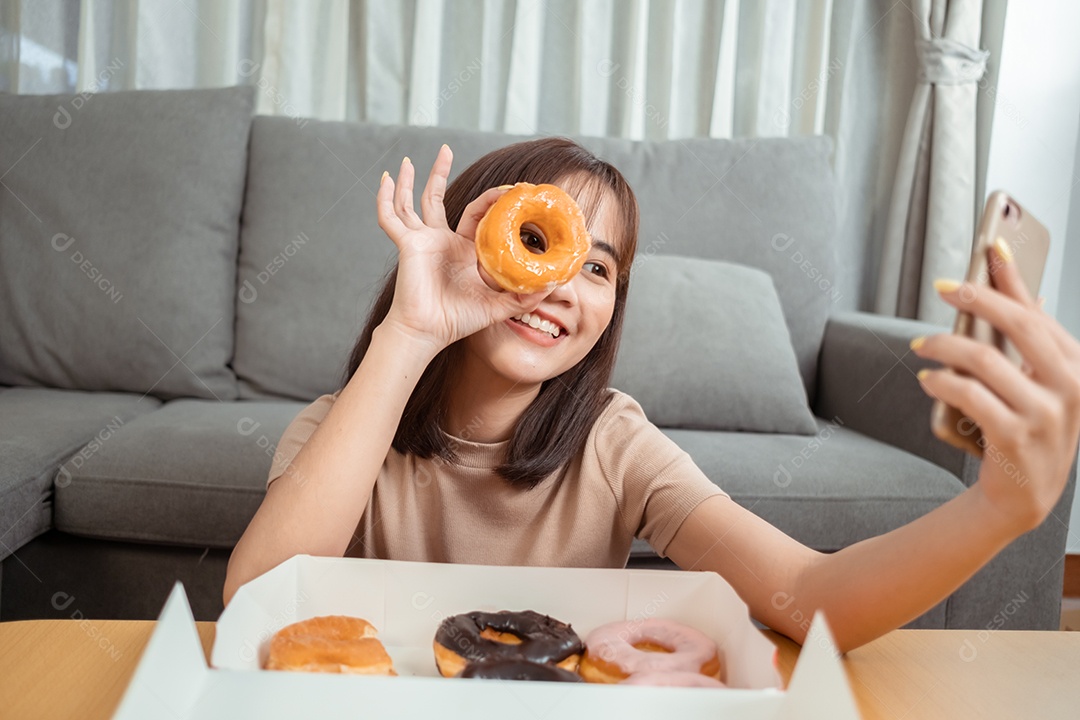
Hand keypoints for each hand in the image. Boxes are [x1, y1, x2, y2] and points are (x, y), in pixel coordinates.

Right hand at [375, 145, 545, 351]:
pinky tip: (387, 179)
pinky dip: (385, 199)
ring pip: (412, 202)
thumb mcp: (497, 307)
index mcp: (464, 249)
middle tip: (447, 149)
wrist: (428, 332)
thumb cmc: (456, 321)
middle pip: (438, 197)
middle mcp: (441, 240)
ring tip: (411, 160)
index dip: (490, 198)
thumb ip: (523, 297)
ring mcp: (422, 240)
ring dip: (411, 180)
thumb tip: (553, 287)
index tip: (508, 187)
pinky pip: (391, 218)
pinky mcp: (408, 245)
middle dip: (440, 173)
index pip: (477, 213)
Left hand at [911, 239, 1079, 533]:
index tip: (988, 246)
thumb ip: (1030, 340)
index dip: (1011, 277)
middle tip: (941, 286)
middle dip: (975, 298)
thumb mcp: (1038, 384)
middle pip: (1018, 324)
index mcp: (1079, 367)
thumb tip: (1019, 288)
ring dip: (944, 345)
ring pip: (984, 359)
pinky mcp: (1016, 435)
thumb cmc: (1028, 430)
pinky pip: (968, 393)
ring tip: (922, 346)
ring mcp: (1046, 413)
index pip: (1039, 312)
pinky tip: (927, 378)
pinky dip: (941, 380)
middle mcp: (1072, 386)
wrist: (1023, 496)